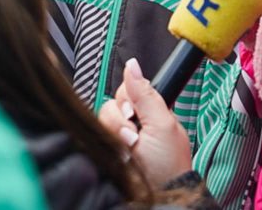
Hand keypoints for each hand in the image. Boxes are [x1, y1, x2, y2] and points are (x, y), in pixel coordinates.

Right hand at [98, 57, 193, 188]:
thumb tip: (133, 65)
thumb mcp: (162, 124)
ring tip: (129, 148)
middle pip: (111, 104)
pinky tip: (118, 154)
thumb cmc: (168, 166)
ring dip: (115, 132)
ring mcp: (118, 138)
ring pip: (101, 119)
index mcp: (149, 113)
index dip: (126, 98)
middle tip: (134, 135)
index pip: (126, 90)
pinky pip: (93, 135)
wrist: (159, 197)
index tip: (133, 112)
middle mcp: (132, 124)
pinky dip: (105, 142)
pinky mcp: (106, 151)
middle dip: (120, 119)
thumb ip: (146, 93)